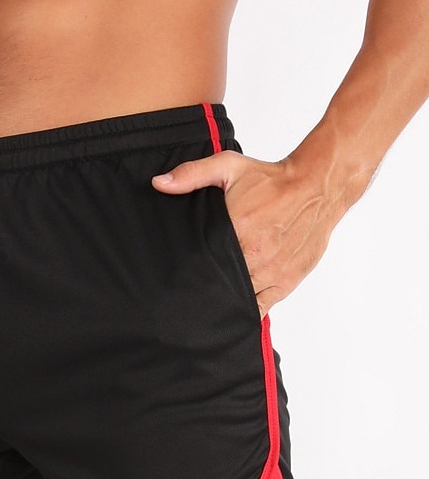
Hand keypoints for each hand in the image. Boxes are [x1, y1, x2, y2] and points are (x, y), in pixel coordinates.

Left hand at [152, 151, 349, 318]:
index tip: (177, 276)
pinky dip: (245, 311)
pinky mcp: (285, 282)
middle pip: (218, 284)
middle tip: (188, 292)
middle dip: (203, 288)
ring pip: (237, 300)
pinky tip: (232, 311)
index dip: (188, 272)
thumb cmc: (272, 180)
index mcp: (236, 231)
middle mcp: (253, 255)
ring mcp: (270, 272)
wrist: (317, 186)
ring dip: (223, 302)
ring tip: (207, 302)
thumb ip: (192, 175)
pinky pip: (260, 308)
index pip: (203, 262)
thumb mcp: (228, 166)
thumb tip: (160, 184)